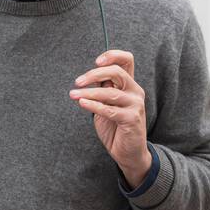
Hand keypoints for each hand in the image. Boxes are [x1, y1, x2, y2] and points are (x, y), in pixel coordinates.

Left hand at [70, 49, 152, 186]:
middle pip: (117, 72)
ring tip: (73, 95)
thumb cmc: (115, 128)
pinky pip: (109, 109)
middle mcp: (135, 91)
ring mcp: (135, 105)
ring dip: (88, 92)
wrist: (128, 153)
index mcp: (130, 85)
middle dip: (94, 74)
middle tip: (77, 82)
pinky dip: (93, 105)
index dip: (112, 55)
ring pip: (110, 92)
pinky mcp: (131, 119)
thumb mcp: (107, 105)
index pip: (127, 60)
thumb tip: (88, 77)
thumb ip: (102, 90)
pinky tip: (82, 103)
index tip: (96, 61)